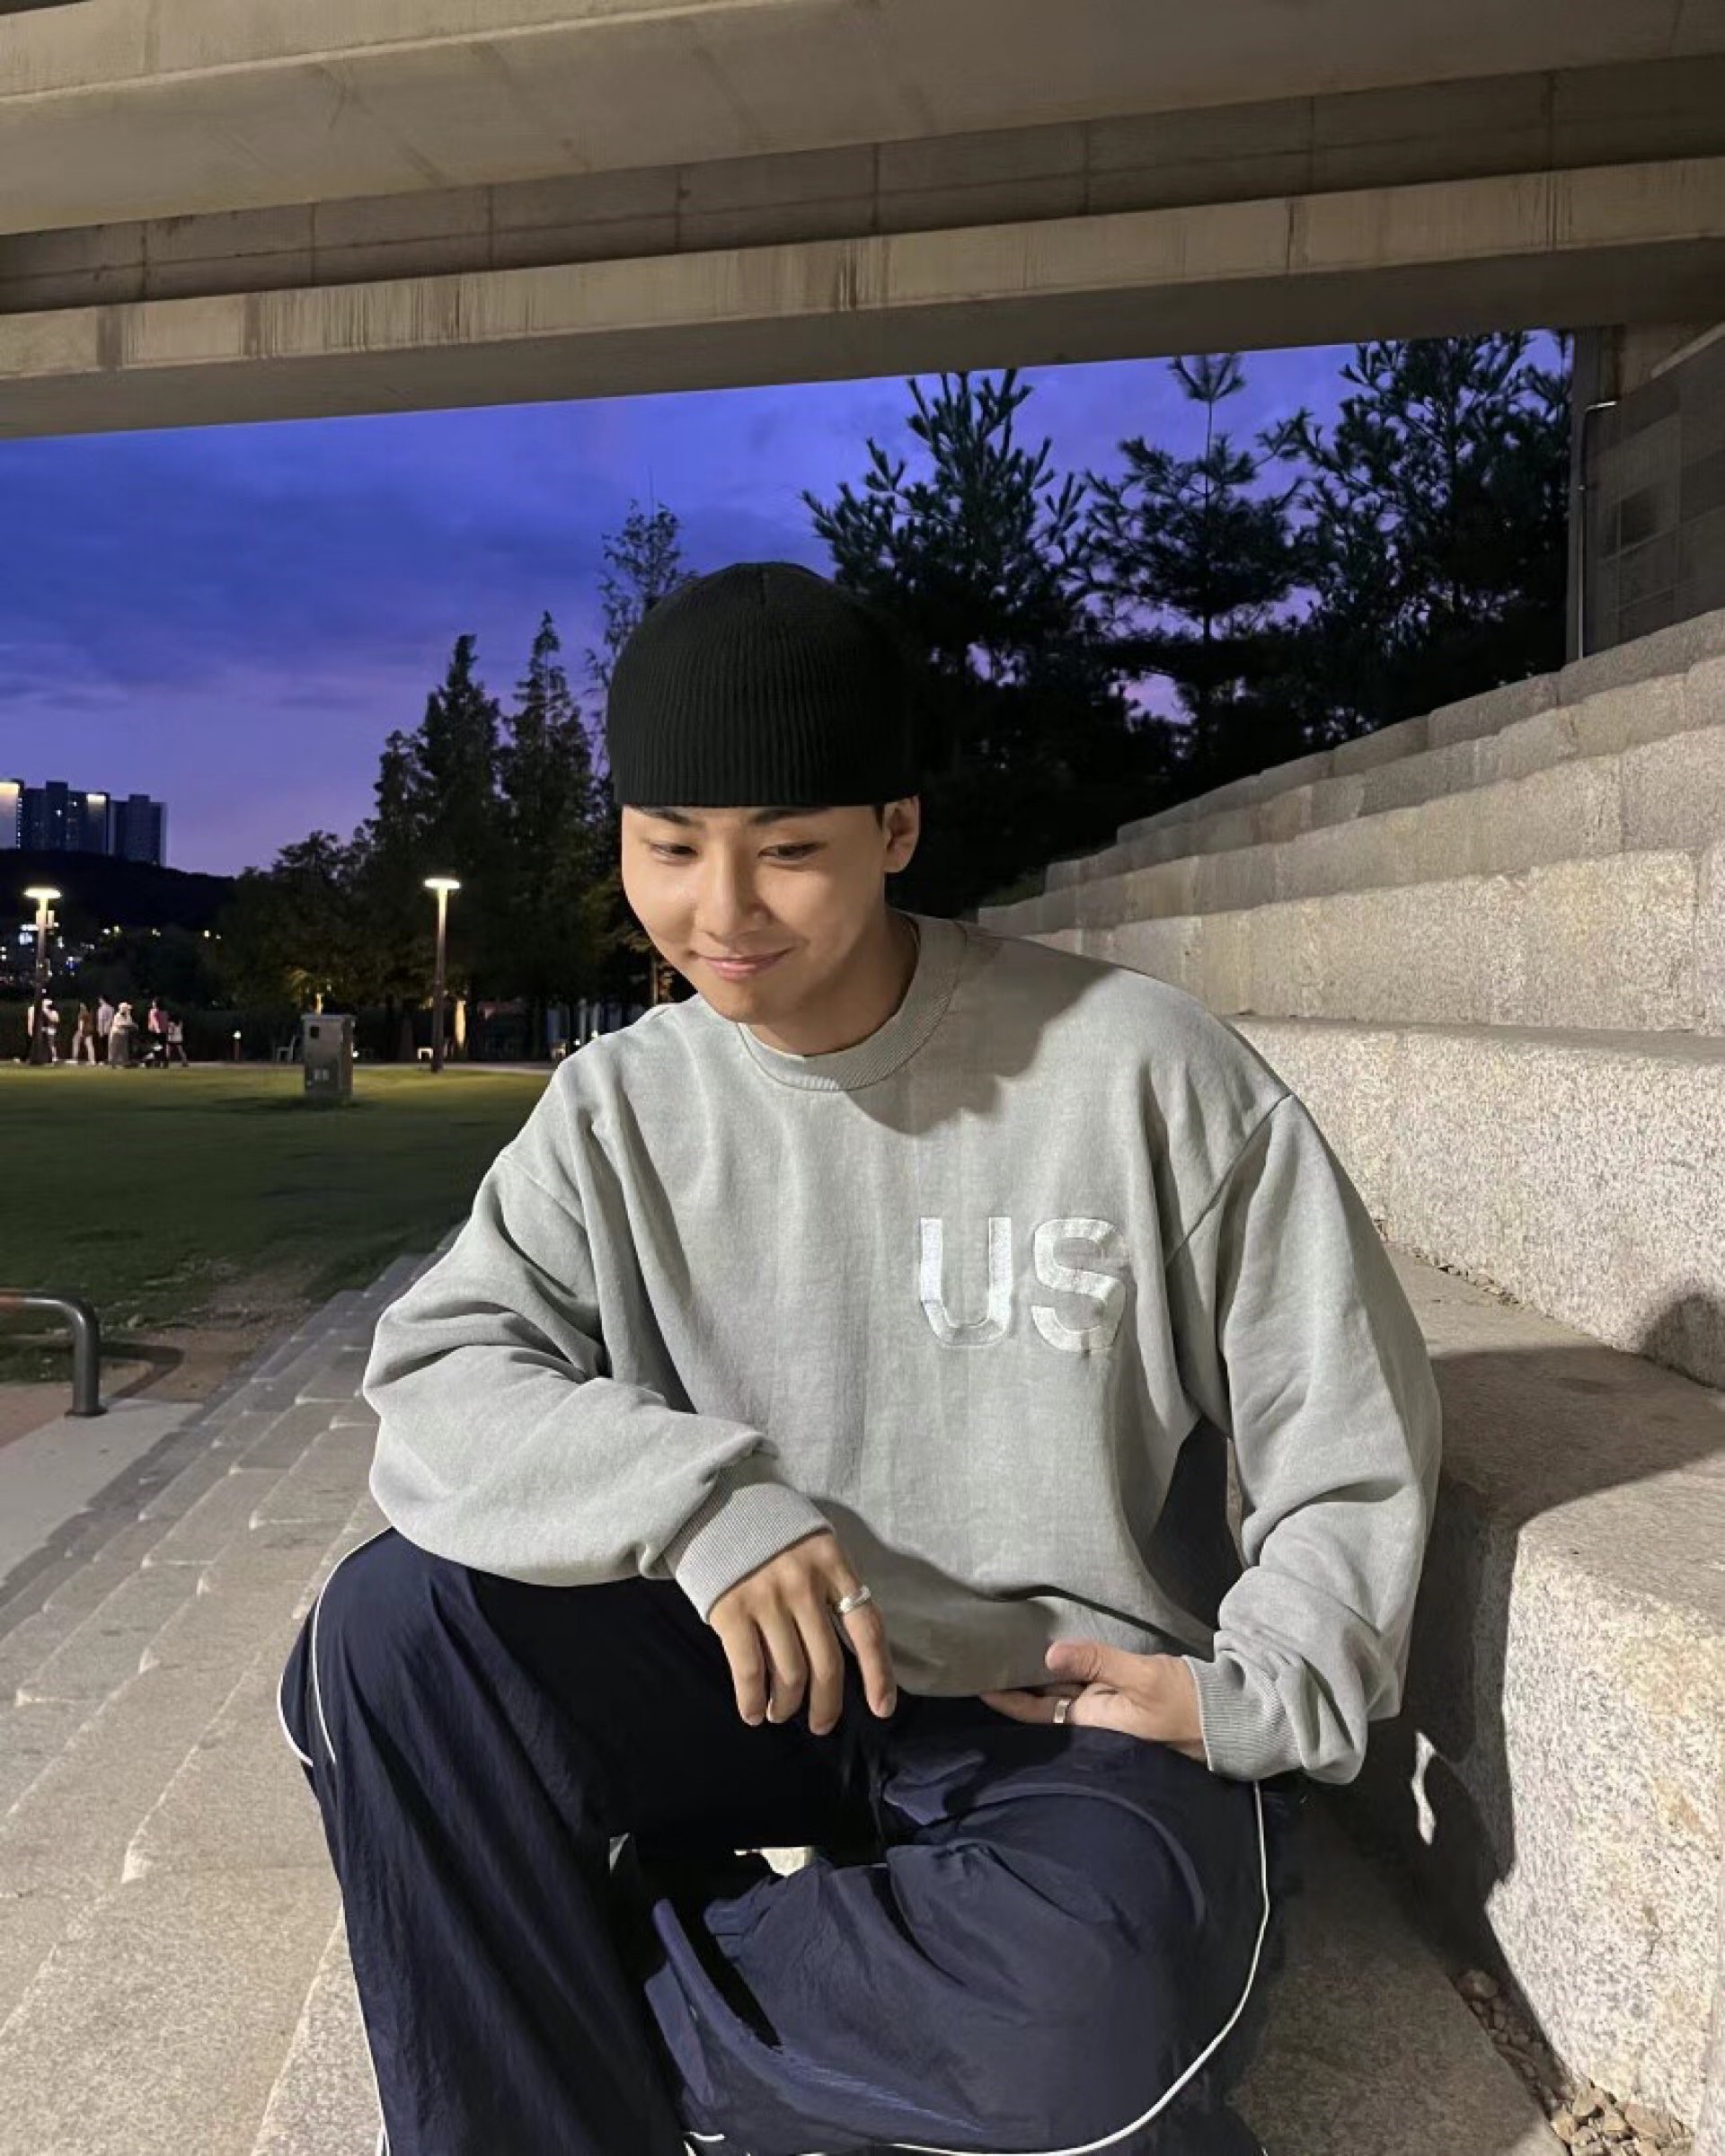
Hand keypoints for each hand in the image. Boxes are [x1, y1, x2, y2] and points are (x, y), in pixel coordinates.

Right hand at [708, 1529, 897, 1736]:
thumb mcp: (815, 1546)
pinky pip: (749, 1670)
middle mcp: (804, 1583)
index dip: (878, 1674)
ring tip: (780, 1712)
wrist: (716, 1502)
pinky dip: (752, 1700)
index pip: (866, 1629)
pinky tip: (752, 1712)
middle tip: (822, 1723)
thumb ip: (832, 1588)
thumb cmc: (771, 1532)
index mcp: (833, 1564)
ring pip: (789, 1674)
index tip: (882, 1709)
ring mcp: (767, 1597)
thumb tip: (846, 1652)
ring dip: (786, 1705)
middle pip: (827, 1663)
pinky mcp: (731, 1609)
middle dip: (826, 1704)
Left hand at [979, 1642, 1207, 1762]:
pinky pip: (1083, 1682)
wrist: (1227, 1720)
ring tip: (1007, 1646)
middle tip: (982, 1653)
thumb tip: (1048, 1654)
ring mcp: (1105, 1709)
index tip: (974, 1681)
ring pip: (1061, 1689)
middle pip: (1042, 1700)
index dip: (1003, 1698)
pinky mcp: (1120, 1698)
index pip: (1033, 1712)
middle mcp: (1091, 1719)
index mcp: (1090, 1722)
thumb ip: (1097, 1662)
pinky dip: (1065, 1668)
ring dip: (1037, 1672)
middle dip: (1015, 1681)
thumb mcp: (1142, 1677)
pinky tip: (1052, 1651)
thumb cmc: (1186, 1703)